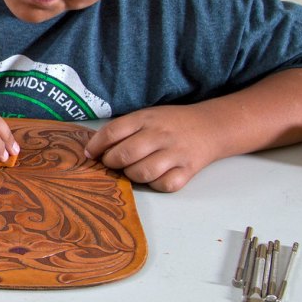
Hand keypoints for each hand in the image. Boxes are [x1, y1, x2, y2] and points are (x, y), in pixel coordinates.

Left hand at [85, 106, 218, 191]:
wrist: (210, 127)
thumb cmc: (171, 123)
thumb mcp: (147, 116)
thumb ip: (124, 129)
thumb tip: (95, 148)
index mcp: (146, 118)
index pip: (112, 132)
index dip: (96, 145)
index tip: (90, 153)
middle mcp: (160, 135)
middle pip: (124, 154)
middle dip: (111, 162)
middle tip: (112, 163)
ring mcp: (175, 153)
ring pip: (142, 173)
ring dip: (131, 175)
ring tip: (132, 169)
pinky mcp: (188, 171)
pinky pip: (163, 185)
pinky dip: (154, 184)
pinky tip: (154, 176)